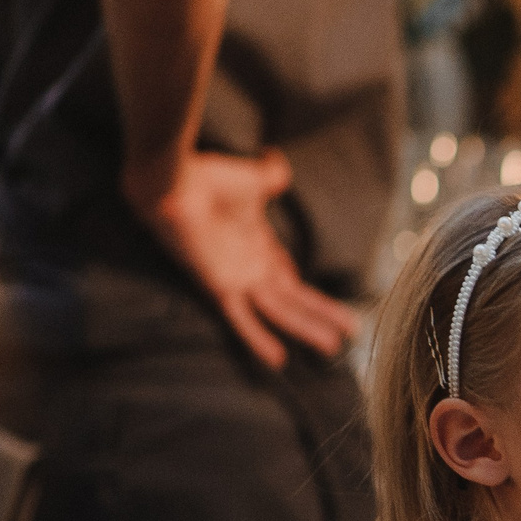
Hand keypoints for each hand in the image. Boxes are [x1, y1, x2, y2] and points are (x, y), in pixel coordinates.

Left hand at [128, 148, 359, 368]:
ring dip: (307, 330)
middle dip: (320, 316)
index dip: (302, 286)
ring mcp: (237, 278)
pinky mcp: (221, 287)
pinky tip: (278, 361)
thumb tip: (277, 159)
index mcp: (256, 241)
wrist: (173, 182)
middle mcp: (249, 264)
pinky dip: (258, 340)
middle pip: (292, 297)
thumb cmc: (208, 177)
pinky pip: (242, 319)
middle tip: (347, 336)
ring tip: (332, 350)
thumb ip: (270, 174)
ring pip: (280, 311)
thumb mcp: (252, 178)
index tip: (323, 302)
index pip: (284, 270)